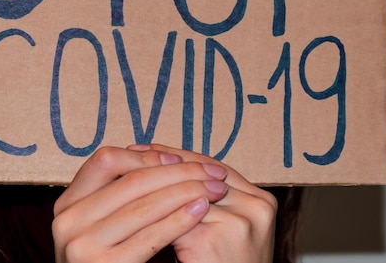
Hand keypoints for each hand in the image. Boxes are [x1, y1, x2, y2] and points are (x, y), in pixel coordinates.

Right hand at [52, 146, 229, 262]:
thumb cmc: (109, 258)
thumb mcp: (102, 221)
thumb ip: (120, 192)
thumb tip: (165, 155)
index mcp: (67, 202)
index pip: (106, 161)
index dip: (146, 157)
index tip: (178, 159)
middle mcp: (68, 220)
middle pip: (131, 180)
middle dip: (178, 173)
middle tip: (211, 173)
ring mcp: (82, 245)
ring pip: (144, 205)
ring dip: (185, 193)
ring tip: (212, 190)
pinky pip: (150, 236)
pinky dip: (179, 220)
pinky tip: (198, 211)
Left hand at [130, 145, 278, 262]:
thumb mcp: (222, 228)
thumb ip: (206, 200)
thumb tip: (168, 166)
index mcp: (262, 200)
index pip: (212, 165)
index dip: (177, 154)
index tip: (148, 147)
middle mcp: (257, 206)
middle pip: (198, 171)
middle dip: (161, 162)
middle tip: (130, 153)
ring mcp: (239, 221)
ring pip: (183, 191)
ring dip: (151, 183)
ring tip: (123, 178)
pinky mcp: (215, 237)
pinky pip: (174, 217)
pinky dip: (151, 210)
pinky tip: (128, 203)